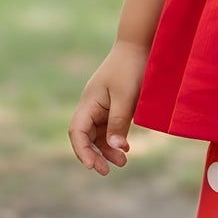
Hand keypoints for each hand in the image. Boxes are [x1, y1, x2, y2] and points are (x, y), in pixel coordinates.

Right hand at [68, 41, 147, 176]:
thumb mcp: (126, 96)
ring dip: (107, 149)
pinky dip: (115, 139)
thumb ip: (119, 121)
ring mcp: (101, 106)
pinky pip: (109, 128)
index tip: (91, 166)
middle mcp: (91, 106)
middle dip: (94, 155)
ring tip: (122, 162)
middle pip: (85, 136)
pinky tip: (125, 148)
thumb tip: (114, 146)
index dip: (81, 150)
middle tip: (106, 171)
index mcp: (89, 102)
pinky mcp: (113, 106)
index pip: (77, 131)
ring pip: (98, 135)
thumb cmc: (130, 68)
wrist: (140, 46)